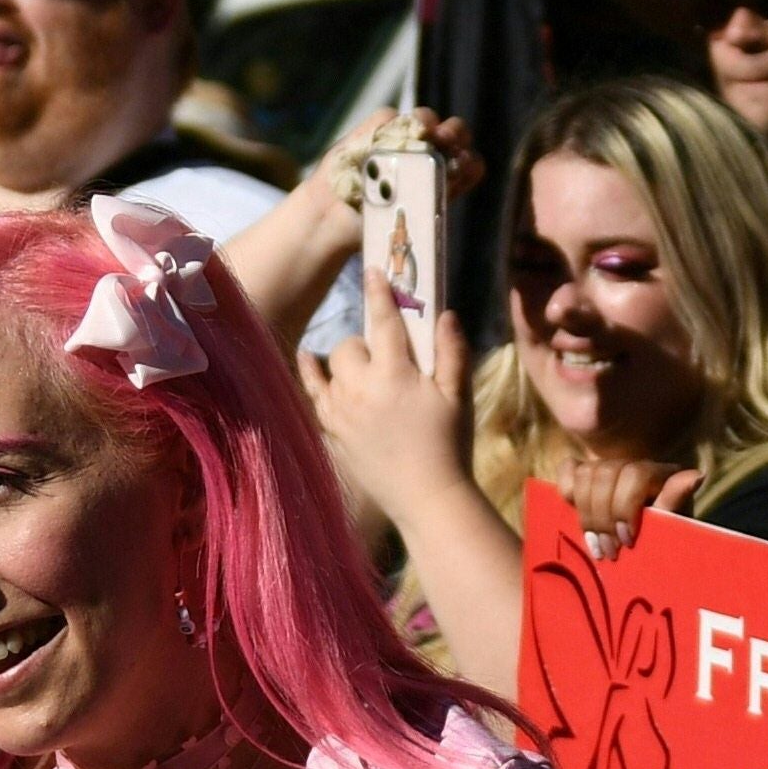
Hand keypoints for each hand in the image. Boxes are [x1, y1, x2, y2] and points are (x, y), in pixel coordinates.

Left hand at [300, 260, 476, 512]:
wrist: (426, 497)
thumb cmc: (449, 446)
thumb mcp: (457, 397)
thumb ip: (451, 352)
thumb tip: (445, 313)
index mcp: (396, 375)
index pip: (384, 322)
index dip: (379, 293)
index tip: (373, 270)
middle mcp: (361, 388)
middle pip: (351, 345)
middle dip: (368, 344)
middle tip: (389, 358)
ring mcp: (341, 410)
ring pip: (331, 365)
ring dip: (347, 361)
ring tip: (366, 371)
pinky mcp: (332, 430)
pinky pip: (312, 392)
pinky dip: (310, 373)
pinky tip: (309, 358)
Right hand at [565, 457, 694, 561]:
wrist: (649, 556)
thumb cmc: (666, 542)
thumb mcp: (673, 528)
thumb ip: (676, 502)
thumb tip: (697, 475)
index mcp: (658, 474)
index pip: (635, 474)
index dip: (625, 506)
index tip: (627, 541)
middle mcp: (632, 465)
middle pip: (605, 474)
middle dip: (603, 517)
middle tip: (610, 551)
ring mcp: (607, 469)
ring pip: (585, 474)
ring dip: (586, 513)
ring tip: (596, 544)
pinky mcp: (586, 477)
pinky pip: (569, 470)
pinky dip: (567, 491)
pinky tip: (575, 515)